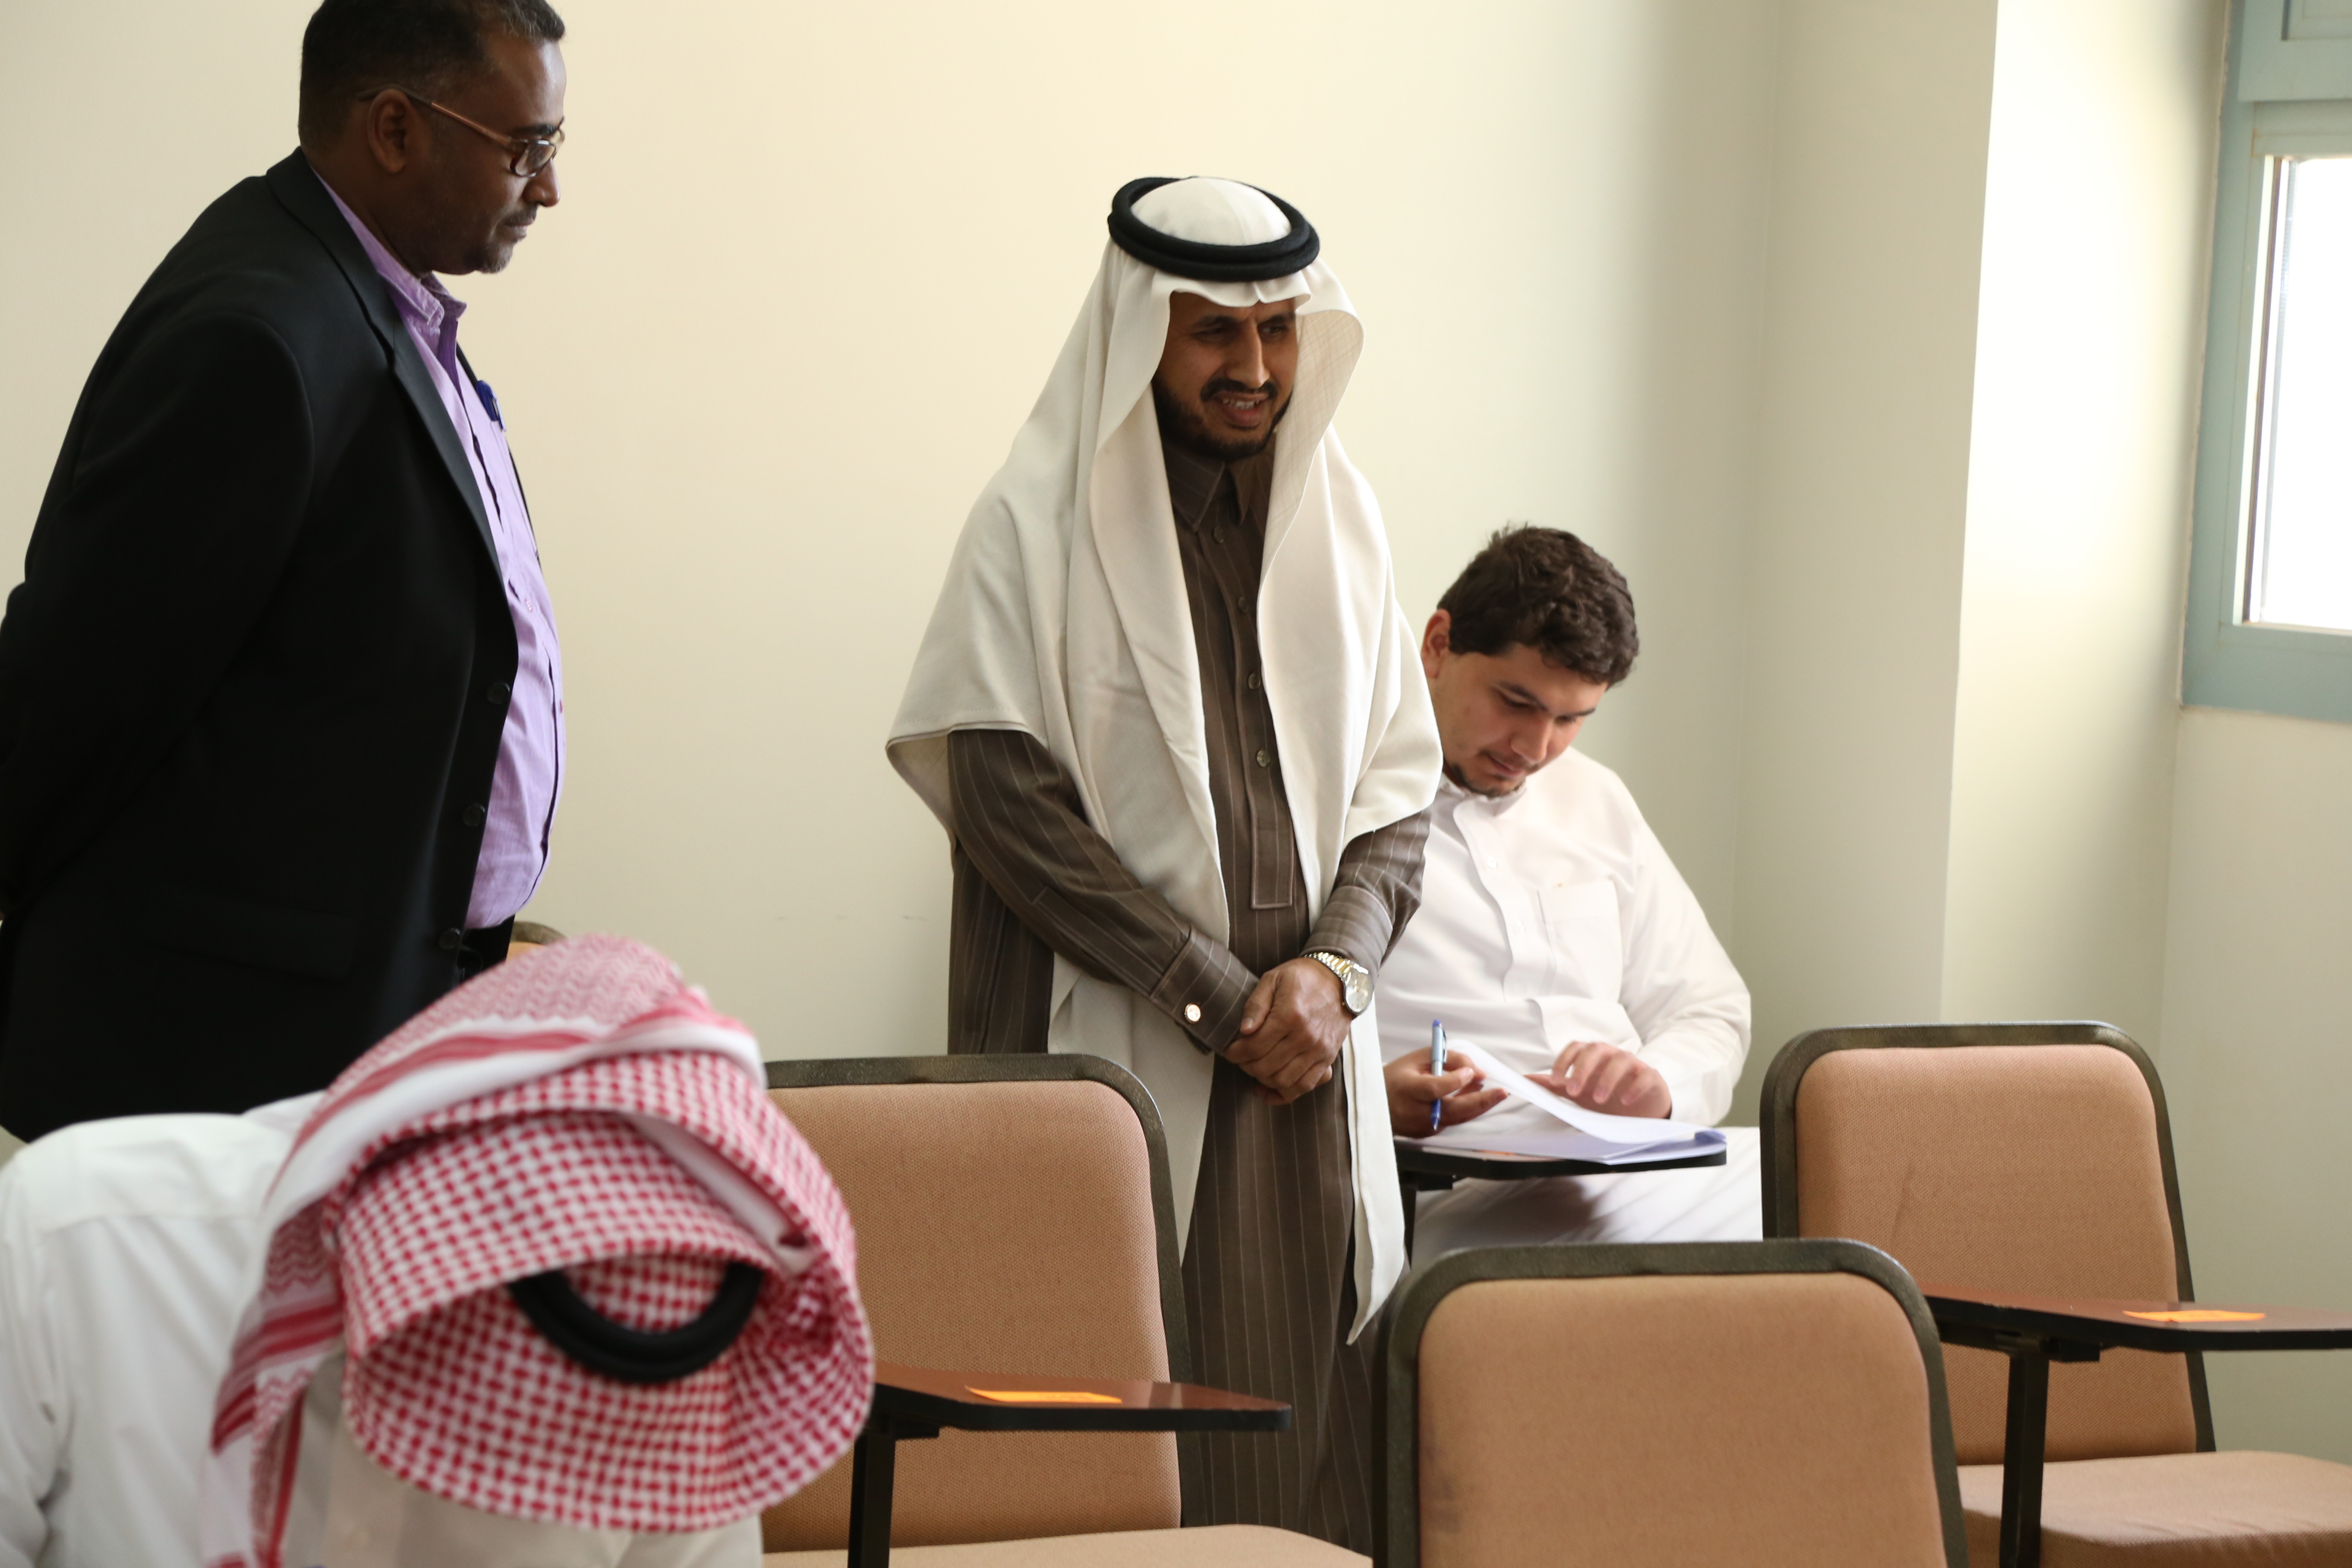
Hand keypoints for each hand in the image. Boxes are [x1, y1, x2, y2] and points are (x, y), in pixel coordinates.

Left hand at [1226, 957, 1350, 1104]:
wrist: (1339, 980)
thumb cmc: (1303, 978)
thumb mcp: (1273, 979)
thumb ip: (1256, 1005)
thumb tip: (1243, 1030)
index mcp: (1289, 1016)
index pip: (1254, 1047)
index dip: (1235, 1053)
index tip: (1229, 1051)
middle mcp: (1305, 1037)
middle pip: (1266, 1067)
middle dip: (1246, 1066)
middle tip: (1240, 1058)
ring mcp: (1318, 1051)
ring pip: (1283, 1081)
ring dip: (1263, 1080)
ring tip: (1255, 1069)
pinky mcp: (1327, 1058)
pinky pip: (1305, 1086)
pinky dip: (1286, 1093)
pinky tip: (1270, 1090)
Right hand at [1385, 1049, 1506, 1136]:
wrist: (1377, 1103)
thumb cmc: (1399, 1076)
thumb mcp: (1419, 1058)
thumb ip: (1448, 1059)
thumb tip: (1476, 1072)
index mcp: (1408, 1089)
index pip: (1434, 1088)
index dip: (1455, 1081)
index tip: (1472, 1072)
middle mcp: (1415, 1112)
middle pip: (1452, 1110)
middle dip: (1480, 1101)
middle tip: (1502, 1092)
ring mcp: (1422, 1127)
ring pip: (1457, 1118)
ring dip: (1478, 1106)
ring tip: (1495, 1094)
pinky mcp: (1428, 1134)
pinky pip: (1453, 1122)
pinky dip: (1466, 1110)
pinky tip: (1476, 1098)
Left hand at [1528, 1040, 1672, 1118]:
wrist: (1638, 1109)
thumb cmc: (1605, 1095)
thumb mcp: (1578, 1092)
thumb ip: (1554, 1085)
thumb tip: (1525, 1080)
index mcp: (1591, 1055)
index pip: (1575, 1047)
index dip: (1564, 1061)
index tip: (1556, 1081)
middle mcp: (1611, 1054)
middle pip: (1595, 1049)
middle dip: (1583, 1069)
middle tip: (1573, 1091)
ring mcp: (1632, 1063)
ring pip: (1620, 1059)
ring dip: (1606, 1078)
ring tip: (1597, 1100)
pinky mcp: (1650, 1076)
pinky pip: (1644, 1075)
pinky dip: (1634, 1086)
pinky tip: (1625, 1100)